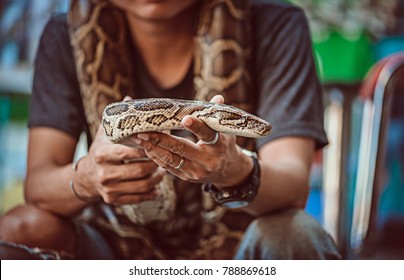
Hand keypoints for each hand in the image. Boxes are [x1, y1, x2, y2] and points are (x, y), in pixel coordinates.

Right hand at [74, 125, 164, 204]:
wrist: (86, 176)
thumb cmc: (101, 150)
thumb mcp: (105, 134)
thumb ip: (118, 120)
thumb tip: (130, 100)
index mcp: (101, 154)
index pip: (126, 153)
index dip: (144, 149)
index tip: (157, 144)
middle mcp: (103, 173)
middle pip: (138, 170)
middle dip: (155, 164)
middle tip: (165, 158)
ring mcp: (108, 189)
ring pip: (141, 185)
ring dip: (157, 178)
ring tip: (164, 171)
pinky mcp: (112, 200)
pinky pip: (137, 198)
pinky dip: (150, 194)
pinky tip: (157, 188)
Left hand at [132, 95, 252, 187]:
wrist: (226, 170)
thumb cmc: (222, 144)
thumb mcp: (224, 130)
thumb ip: (216, 114)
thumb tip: (218, 98)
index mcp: (219, 145)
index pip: (207, 134)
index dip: (196, 126)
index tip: (185, 118)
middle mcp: (208, 161)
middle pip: (182, 148)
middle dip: (161, 139)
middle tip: (143, 130)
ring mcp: (196, 171)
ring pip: (171, 159)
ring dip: (153, 148)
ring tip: (138, 138)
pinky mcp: (187, 177)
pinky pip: (168, 167)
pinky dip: (156, 157)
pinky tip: (145, 148)